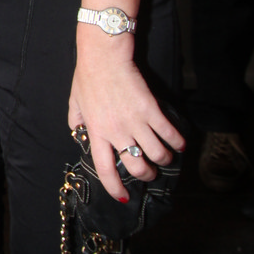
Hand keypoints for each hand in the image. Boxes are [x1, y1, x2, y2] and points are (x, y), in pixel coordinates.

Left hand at [68, 41, 184, 201]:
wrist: (104, 56)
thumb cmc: (87, 77)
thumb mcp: (75, 103)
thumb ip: (76, 121)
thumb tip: (78, 133)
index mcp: (96, 132)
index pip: (105, 170)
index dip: (115, 188)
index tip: (123, 197)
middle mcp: (116, 131)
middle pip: (137, 167)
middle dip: (147, 175)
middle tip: (150, 171)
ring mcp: (135, 121)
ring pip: (157, 154)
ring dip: (164, 159)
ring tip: (165, 156)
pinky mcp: (151, 109)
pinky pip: (169, 133)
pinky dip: (177, 142)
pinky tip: (179, 143)